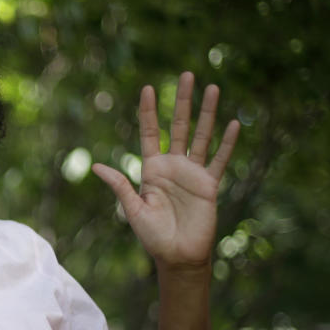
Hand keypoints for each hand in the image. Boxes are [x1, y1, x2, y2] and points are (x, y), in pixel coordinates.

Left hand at [92, 72, 239, 270]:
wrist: (178, 256)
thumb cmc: (153, 236)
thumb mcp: (133, 209)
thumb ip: (120, 186)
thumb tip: (96, 167)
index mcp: (152, 169)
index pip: (150, 133)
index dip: (149, 111)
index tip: (148, 88)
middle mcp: (173, 166)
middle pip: (178, 126)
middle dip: (182, 101)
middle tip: (187, 74)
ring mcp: (193, 173)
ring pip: (201, 136)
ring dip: (207, 113)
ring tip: (213, 88)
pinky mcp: (209, 185)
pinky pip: (220, 160)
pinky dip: (227, 143)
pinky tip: (233, 123)